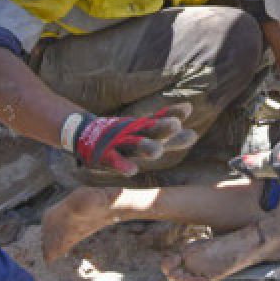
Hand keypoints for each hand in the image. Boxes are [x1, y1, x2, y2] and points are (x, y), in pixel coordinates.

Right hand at [71, 103, 195, 175]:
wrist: (85, 134)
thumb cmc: (123, 136)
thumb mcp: (146, 133)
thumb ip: (169, 133)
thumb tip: (194, 127)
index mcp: (143, 128)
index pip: (160, 119)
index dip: (172, 113)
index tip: (187, 108)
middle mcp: (132, 134)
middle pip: (149, 130)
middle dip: (162, 127)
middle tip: (175, 125)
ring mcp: (118, 144)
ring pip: (133, 145)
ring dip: (144, 146)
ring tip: (157, 152)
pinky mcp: (104, 156)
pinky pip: (114, 161)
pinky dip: (122, 165)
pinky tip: (132, 171)